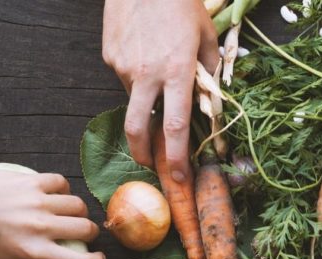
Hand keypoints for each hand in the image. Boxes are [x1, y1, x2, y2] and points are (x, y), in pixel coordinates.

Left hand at [0, 168, 103, 258]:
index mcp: (33, 251)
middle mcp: (40, 226)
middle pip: (86, 229)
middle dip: (90, 234)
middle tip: (83, 236)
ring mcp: (37, 202)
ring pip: (78, 205)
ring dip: (79, 212)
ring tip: (72, 216)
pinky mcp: (32, 182)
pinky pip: (61, 183)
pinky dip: (63, 189)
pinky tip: (56, 196)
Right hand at [102, 0, 220, 180]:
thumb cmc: (180, 4)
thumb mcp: (205, 36)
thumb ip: (209, 71)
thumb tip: (212, 100)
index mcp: (176, 72)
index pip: (175, 127)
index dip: (177, 158)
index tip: (180, 178)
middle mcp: (147, 74)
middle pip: (139, 129)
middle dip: (144, 154)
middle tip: (152, 165)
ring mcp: (123, 67)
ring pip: (134, 102)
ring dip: (145, 107)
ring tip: (157, 88)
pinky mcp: (109, 57)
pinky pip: (125, 79)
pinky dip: (137, 80)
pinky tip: (145, 58)